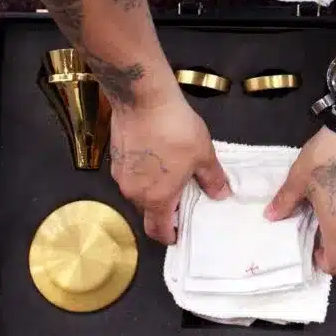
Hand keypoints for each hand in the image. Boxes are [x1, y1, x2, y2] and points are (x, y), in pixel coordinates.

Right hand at [108, 90, 229, 243]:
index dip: (169, 235)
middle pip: (146, 213)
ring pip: (137, 194)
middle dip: (162, 213)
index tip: (179, 233)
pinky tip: (155, 160)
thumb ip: (212, 179)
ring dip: (151, 193)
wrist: (143, 100)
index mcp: (156, 199)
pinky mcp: (114, 158)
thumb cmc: (176, 130)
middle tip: (179, 203)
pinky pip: (130, 176)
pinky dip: (142, 176)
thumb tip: (221, 195)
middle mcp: (133, 192)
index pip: (158, 230)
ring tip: (169, 178)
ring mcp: (120, 175)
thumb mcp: (203, 155)